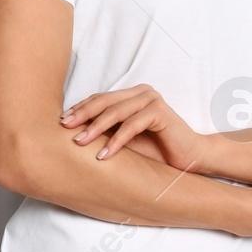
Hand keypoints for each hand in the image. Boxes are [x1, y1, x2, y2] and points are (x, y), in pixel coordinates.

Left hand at [60, 84, 209, 173]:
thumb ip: (107, 131)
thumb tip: (74, 132)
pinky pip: (132, 125)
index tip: (62, 121)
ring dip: (95, 128)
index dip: (80, 109)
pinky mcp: (160, 111)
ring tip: (79, 142)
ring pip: (116, 112)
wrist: (190, 159)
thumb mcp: (126, 140)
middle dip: (82, 115)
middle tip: (65, 128)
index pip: (100, 99)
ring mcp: (151, 99)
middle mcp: (141, 92)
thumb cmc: (157, 151)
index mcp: (132, 95)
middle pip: (104, 101)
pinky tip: (104, 155)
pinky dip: (116, 141)